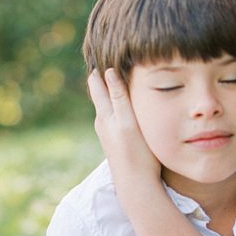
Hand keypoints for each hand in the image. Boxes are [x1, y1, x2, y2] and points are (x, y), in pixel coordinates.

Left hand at [87, 69, 160, 200]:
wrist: (136, 186)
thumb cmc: (137, 154)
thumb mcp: (128, 122)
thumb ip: (119, 97)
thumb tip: (107, 71)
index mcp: (105, 115)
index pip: (98, 84)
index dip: (99, 68)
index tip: (102, 49)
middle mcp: (103, 123)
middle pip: (100, 94)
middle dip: (102, 78)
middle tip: (105, 57)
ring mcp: (109, 134)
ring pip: (106, 106)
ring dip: (109, 92)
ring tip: (114, 76)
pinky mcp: (116, 143)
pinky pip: (113, 117)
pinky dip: (116, 106)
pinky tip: (123, 107)